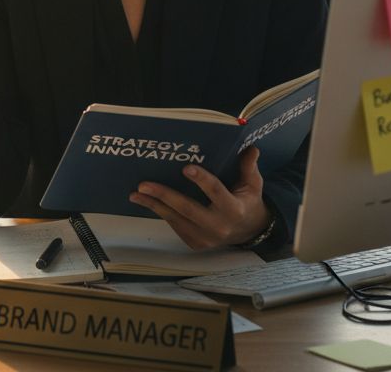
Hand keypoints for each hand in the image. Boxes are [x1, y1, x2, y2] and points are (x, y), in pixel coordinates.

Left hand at [129, 147, 271, 249]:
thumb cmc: (248, 202)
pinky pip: (175, 226)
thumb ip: (249, 167)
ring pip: (176, 219)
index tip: (186, 168)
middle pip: (187, 209)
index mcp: (234, 209)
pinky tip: (149, 202)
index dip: (201, 180)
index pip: (216, 192)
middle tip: (144, 184)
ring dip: (154, 205)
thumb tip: (250, 148)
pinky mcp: (196, 243)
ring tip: (136, 194)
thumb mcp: (253, 185)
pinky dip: (162, 213)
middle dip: (164, 195)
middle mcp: (219, 226)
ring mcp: (206, 238)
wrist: (248, 232)